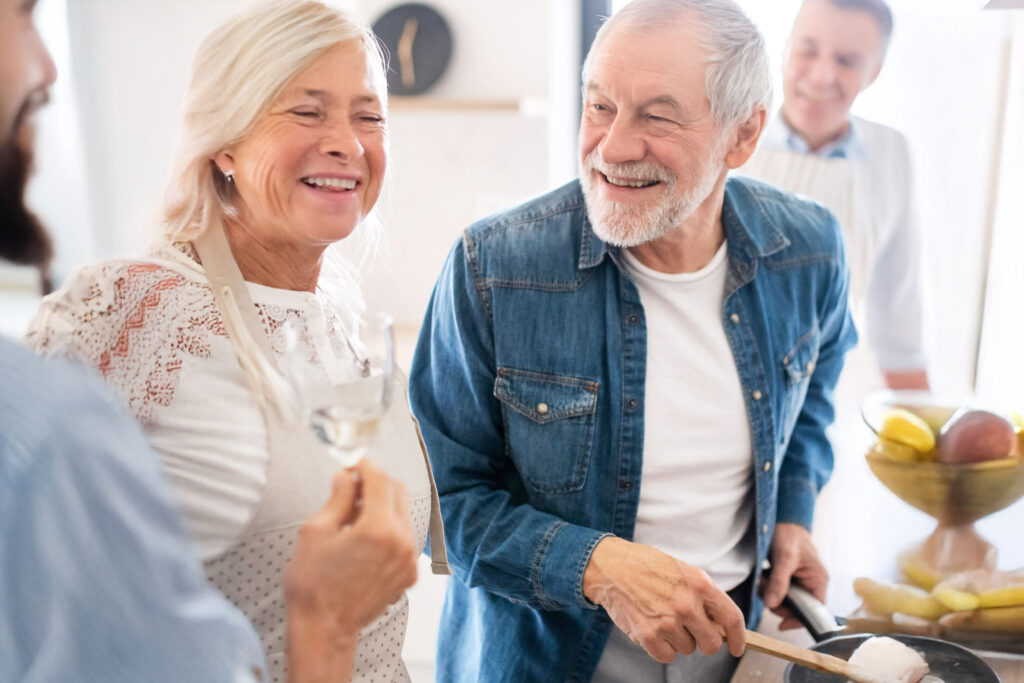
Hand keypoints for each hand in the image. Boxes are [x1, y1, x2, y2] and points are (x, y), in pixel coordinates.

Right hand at [284, 460, 417, 681]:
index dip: (365, 466)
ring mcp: (409, 560)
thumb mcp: (316, 532)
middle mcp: (402, 542)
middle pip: (397, 492)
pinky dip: (389, 527)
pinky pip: (404, 537)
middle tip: (351, 484)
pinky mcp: (409, 573)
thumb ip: (338, 498)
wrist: (324, 630)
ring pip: (403, 513)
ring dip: (383, 504)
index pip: (380, 480)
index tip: (352, 461)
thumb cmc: (312, 583)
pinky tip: (364, 536)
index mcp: (379, 529)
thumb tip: (346, 475)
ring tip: (354, 512)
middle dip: (376, 482)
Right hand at [582, 537, 745, 662]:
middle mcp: (686, 604)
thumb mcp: (682, 570)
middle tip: (690, 630)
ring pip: (687, 650)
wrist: (611, 568)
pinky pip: (666, 656)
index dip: (739, 637)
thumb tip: (720, 623)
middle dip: (704, 641)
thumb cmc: (646, 566)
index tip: (738, 646)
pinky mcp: (648, 636)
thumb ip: (703, 595)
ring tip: (662, 618)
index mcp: (700, 584)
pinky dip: (661, 648)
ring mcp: (668, 622)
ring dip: (678, 640)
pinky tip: (652, 628)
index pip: (732, 618)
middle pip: (711, 644)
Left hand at [761, 522, 827, 629]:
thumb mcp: (784, 558)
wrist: (782, 519)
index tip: (781, 624)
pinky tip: (763, 578)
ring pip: (785, 600)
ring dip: (771, 594)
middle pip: (797, 608)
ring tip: (763, 580)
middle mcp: (811, 584)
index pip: (814, 611)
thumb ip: (780, 582)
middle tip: (765, 590)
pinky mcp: (788, 578)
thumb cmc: (789, 535)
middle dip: (778, 603)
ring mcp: (799, 582)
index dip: (799, 620)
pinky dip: (769, 588)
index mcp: (818, 581)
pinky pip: (779, 591)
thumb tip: (772, 605)